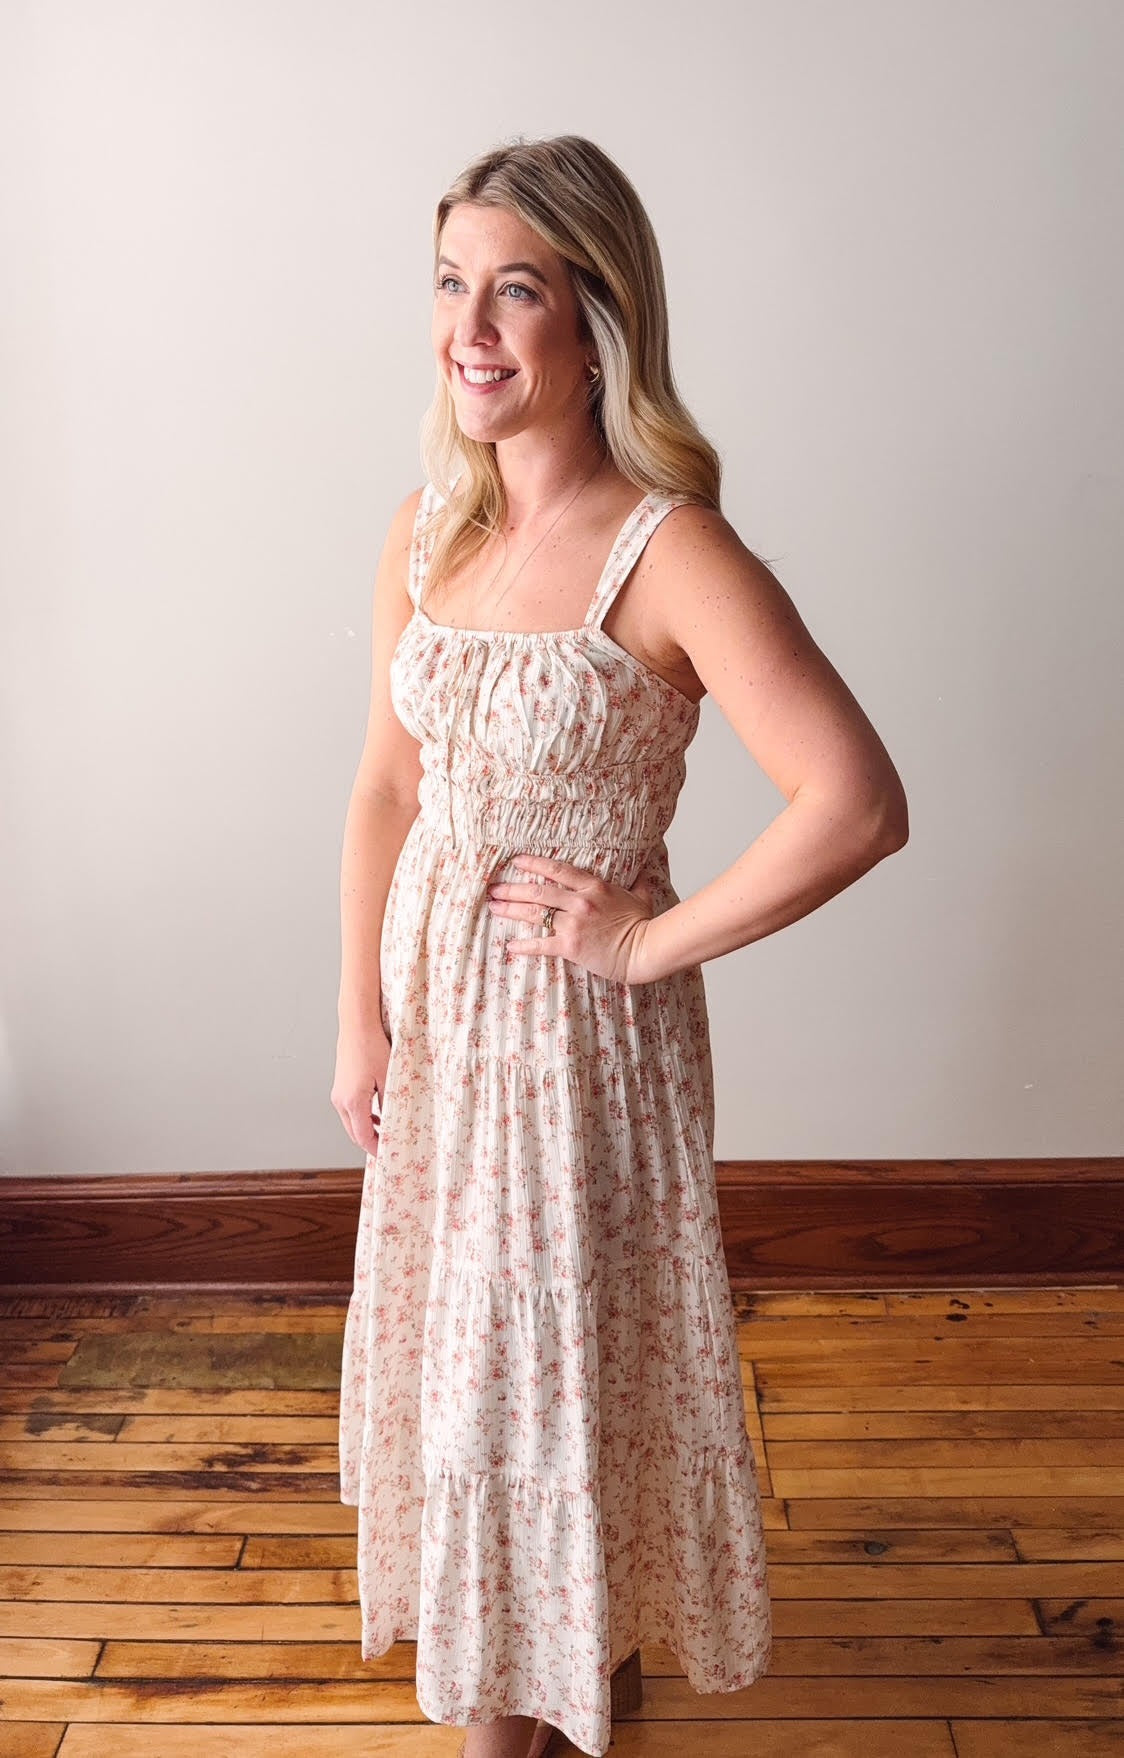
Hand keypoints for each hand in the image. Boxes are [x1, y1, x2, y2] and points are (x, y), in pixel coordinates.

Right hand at [331, 1022, 390, 1154]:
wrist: (357, 1025)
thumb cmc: (373, 1047)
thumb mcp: (388, 1078)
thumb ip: (389, 1104)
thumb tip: (392, 1123)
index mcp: (353, 1101)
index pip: (363, 1137)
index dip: (376, 1148)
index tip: (388, 1154)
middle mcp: (340, 1100)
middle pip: (354, 1134)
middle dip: (370, 1143)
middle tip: (388, 1148)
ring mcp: (338, 1094)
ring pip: (351, 1123)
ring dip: (365, 1130)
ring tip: (385, 1134)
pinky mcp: (340, 1087)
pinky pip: (349, 1110)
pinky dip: (361, 1118)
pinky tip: (376, 1116)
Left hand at [486, 853, 658, 984]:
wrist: (644, 950)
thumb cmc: (643, 924)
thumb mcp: (641, 896)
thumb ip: (638, 880)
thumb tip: (647, 863)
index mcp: (593, 887)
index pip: (556, 870)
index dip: (533, 864)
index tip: (516, 861)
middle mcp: (579, 902)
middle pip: (537, 891)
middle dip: (511, 889)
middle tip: (493, 888)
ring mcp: (573, 924)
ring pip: (534, 914)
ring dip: (510, 910)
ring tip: (493, 907)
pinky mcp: (570, 946)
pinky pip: (541, 944)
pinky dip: (524, 945)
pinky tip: (510, 945)